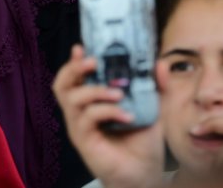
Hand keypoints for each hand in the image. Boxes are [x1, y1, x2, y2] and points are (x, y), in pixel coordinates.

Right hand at [53, 45, 162, 187]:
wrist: (145, 174)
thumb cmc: (143, 143)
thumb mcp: (153, 110)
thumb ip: (156, 87)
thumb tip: (160, 64)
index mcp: (92, 101)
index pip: (74, 76)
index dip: (74, 60)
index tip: (81, 46)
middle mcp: (81, 111)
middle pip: (62, 84)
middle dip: (74, 68)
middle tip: (94, 62)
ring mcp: (79, 126)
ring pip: (72, 98)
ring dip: (95, 90)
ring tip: (118, 93)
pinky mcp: (83, 140)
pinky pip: (87, 118)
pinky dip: (107, 112)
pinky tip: (127, 116)